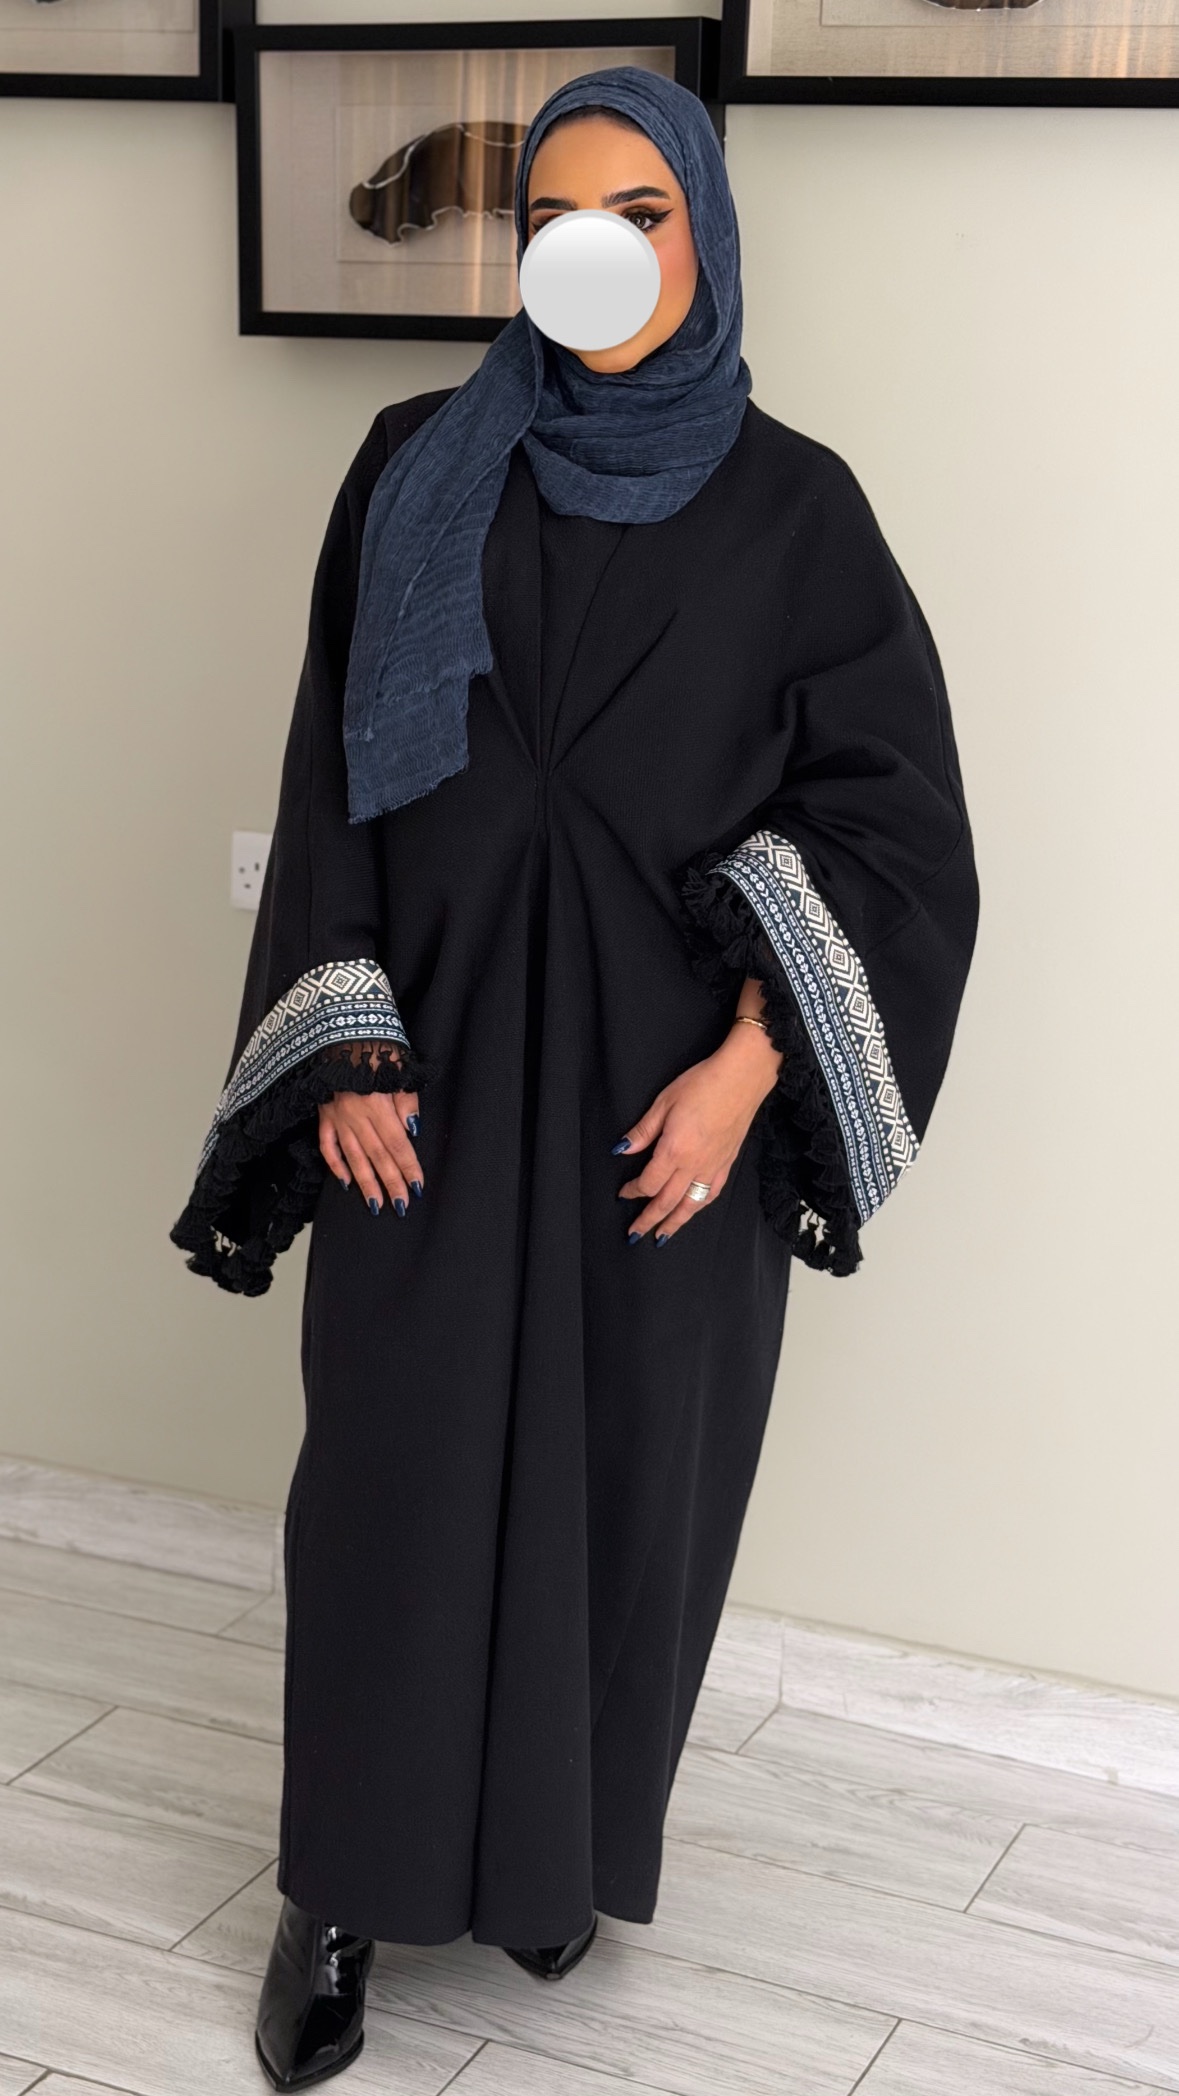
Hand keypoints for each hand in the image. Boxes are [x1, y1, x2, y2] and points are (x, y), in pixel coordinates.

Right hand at [317, 1047, 423, 1215]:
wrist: (337, 1029)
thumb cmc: (373, 1045)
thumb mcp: (399, 1067)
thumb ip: (407, 1100)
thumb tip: (413, 1130)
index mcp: (379, 1105)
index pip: (397, 1144)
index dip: (408, 1167)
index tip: (417, 1187)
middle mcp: (357, 1116)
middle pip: (377, 1156)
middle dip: (390, 1183)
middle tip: (401, 1206)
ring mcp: (338, 1117)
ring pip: (353, 1157)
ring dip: (366, 1183)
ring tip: (376, 1204)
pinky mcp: (323, 1114)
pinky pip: (328, 1145)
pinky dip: (336, 1165)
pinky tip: (345, 1183)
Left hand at [614, 1021, 781, 1243]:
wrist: (743, 1077)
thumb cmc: (704, 1083)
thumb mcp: (664, 1102)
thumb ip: (643, 1131)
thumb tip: (623, 1149)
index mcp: (674, 1150)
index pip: (648, 1183)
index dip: (633, 1191)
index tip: (623, 1194)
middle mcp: (694, 1165)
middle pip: (667, 1202)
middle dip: (648, 1220)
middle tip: (635, 1234)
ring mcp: (713, 1166)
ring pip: (690, 1205)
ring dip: (674, 1223)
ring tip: (662, 1236)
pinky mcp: (727, 1163)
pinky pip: (710, 1194)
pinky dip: (698, 1207)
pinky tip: (692, 1210)